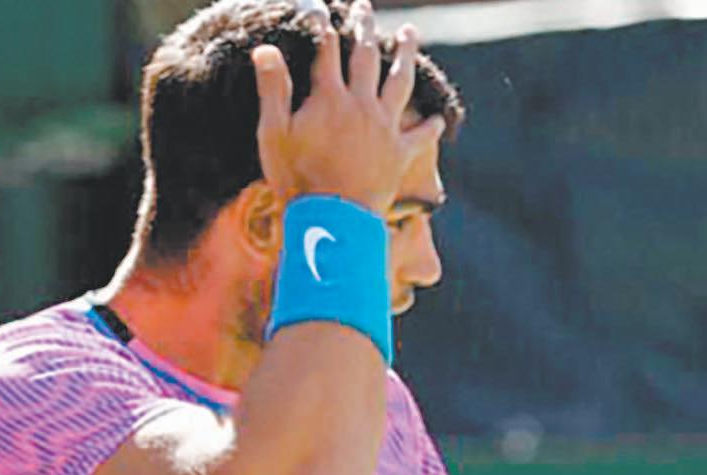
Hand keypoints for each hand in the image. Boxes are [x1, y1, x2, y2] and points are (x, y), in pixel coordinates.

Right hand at [250, 2, 444, 213]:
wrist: (334, 221)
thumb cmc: (297, 179)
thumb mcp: (273, 133)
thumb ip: (273, 89)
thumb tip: (266, 47)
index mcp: (329, 97)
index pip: (326, 49)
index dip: (322, 24)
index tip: (320, 5)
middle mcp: (361, 105)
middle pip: (365, 56)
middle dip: (364, 27)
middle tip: (364, 6)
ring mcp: (384, 129)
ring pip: (399, 82)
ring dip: (405, 55)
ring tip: (410, 33)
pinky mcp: (400, 155)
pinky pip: (421, 136)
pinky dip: (431, 126)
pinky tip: (441, 117)